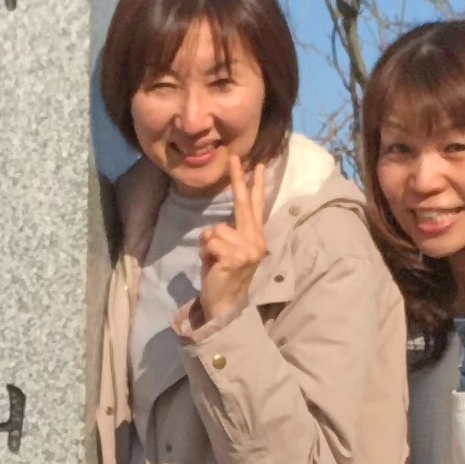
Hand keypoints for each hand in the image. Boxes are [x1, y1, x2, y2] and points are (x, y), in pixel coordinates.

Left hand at [194, 150, 268, 322]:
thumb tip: (214, 229)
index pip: (255, 206)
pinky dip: (205, 254)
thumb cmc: (223, 276)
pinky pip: (210, 242)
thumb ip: (227, 235)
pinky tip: (213, 266)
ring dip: (209, 245)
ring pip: (216, 230)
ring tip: (214, 261)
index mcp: (255, 237)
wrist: (225, 305)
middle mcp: (256, 241)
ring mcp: (248, 249)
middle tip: (234, 158)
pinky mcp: (235, 257)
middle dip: (238, 180)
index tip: (258, 165)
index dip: (256, 185)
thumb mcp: (227, 251)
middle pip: (243, 205)